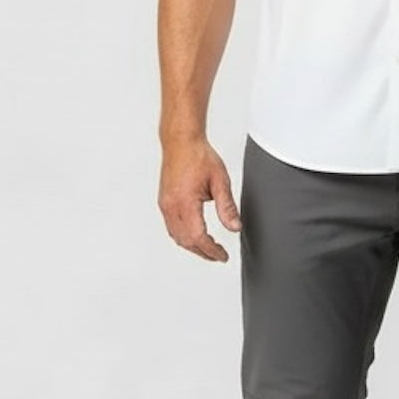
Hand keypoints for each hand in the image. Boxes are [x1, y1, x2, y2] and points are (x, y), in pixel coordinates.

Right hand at [158, 135, 241, 261]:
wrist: (181, 142)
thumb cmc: (199, 156)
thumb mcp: (220, 181)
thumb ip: (227, 207)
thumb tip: (234, 227)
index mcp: (185, 202)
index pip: (198, 237)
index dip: (211, 250)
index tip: (222, 256)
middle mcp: (171, 206)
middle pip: (186, 241)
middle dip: (203, 252)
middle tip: (219, 255)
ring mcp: (165, 205)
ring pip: (176, 236)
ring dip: (192, 246)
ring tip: (209, 249)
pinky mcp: (163, 202)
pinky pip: (171, 227)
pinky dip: (183, 237)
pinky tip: (194, 236)